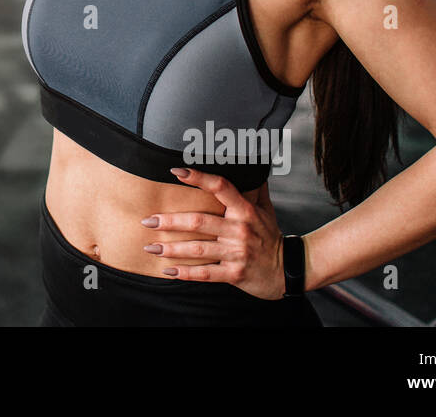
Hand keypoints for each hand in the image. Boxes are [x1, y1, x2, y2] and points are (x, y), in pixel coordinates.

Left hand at [139, 167, 287, 299]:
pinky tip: (168, 270)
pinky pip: (206, 273)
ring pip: (198, 248)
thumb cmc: (270, 236)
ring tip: (150, 246)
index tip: (175, 170)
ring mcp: (237, 252)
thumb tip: (251, 161)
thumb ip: (254, 187)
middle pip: (199, 221)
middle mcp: (240, 229)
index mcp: (245, 211)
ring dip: (171, 248)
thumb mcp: (266, 209)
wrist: (288, 270)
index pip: (221, 187)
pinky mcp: (234, 273)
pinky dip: (186, 273)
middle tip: (147, 220)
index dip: (199, 177)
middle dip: (170, 221)